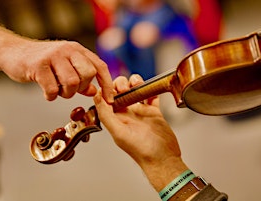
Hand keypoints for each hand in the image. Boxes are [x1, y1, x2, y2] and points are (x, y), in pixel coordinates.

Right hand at [0, 40, 113, 101]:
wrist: (13, 52)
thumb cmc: (43, 63)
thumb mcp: (65, 67)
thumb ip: (81, 80)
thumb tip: (95, 92)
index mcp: (77, 50)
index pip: (100, 66)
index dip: (107, 84)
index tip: (109, 100)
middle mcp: (68, 50)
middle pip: (88, 74)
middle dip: (81, 88)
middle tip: (69, 89)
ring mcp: (53, 56)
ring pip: (72, 82)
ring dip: (65, 93)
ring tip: (56, 90)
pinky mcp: (38, 65)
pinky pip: (52, 88)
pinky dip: (51, 96)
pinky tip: (46, 92)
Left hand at [94, 74, 187, 190]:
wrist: (163, 158)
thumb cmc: (141, 150)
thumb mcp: (119, 133)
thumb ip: (106, 115)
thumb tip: (97, 97)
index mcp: (115, 118)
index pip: (106, 98)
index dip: (107, 89)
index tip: (111, 86)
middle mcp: (127, 113)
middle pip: (120, 91)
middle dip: (122, 84)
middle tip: (126, 89)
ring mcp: (140, 111)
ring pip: (135, 90)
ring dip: (136, 83)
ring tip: (138, 85)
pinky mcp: (154, 111)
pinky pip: (151, 95)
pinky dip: (152, 89)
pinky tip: (151, 89)